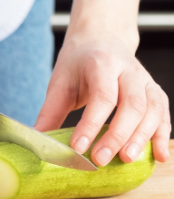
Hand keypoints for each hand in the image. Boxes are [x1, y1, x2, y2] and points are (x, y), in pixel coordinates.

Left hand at [35, 34, 169, 164]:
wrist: (102, 39)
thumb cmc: (79, 64)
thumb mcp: (60, 83)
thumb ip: (50, 113)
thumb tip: (37, 144)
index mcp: (102, 65)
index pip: (102, 96)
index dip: (91, 124)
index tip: (78, 147)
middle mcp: (129, 71)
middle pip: (132, 104)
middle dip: (117, 135)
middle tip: (100, 159)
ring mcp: (146, 81)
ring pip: (152, 110)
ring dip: (142, 137)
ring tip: (126, 160)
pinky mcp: (155, 93)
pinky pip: (163, 115)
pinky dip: (162, 136)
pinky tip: (159, 156)